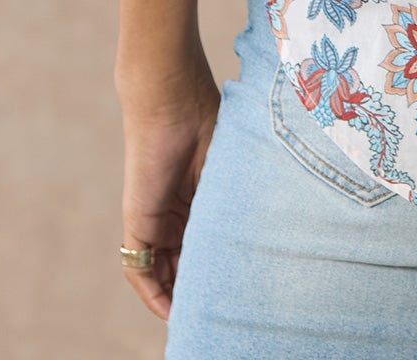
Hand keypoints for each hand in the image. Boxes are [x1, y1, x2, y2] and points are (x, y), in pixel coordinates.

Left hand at [116, 54, 222, 319]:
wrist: (172, 95)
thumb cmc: (207, 117)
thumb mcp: (232, 167)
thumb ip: (242, 194)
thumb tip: (278, 225)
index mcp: (200, 198)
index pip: (207, 244)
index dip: (219, 268)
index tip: (239, 291)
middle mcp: (177, 213)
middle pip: (185, 265)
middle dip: (200, 291)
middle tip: (223, 315)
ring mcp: (156, 219)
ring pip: (164, 273)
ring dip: (178, 298)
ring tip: (200, 320)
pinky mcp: (138, 221)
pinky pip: (139, 269)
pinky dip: (153, 294)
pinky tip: (171, 312)